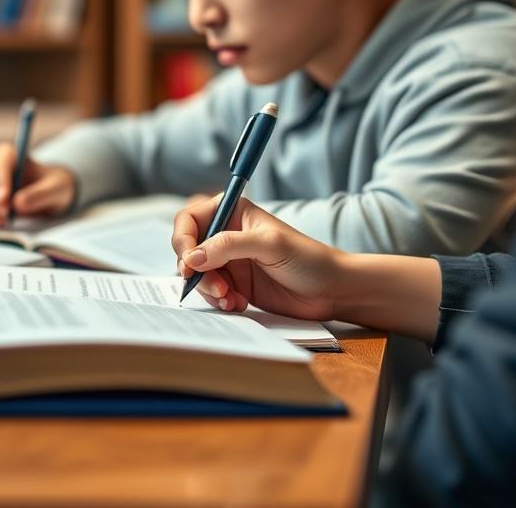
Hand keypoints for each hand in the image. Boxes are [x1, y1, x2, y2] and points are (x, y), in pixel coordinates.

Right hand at [0, 142, 76, 226]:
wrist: (45, 194)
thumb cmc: (52, 187)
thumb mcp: (57, 190)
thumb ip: (41, 195)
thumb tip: (17, 203)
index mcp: (9, 153)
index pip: (0, 163)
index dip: (0, 182)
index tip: (6, 203)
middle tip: (6, 219)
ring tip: (3, 222)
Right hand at [171, 195, 344, 320]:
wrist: (332, 290)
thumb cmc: (307, 258)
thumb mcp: (268, 245)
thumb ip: (227, 246)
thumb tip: (191, 257)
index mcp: (233, 212)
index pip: (189, 219)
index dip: (183, 239)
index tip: (188, 262)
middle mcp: (227, 234)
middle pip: (189, 250)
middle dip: (196, 271)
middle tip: (216, 286)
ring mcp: (230, 261)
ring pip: (198, 275)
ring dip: (209, 289)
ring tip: (230, 298)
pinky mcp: (235, 285)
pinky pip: (211, 293)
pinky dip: (219, 300)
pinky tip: (238, 304)